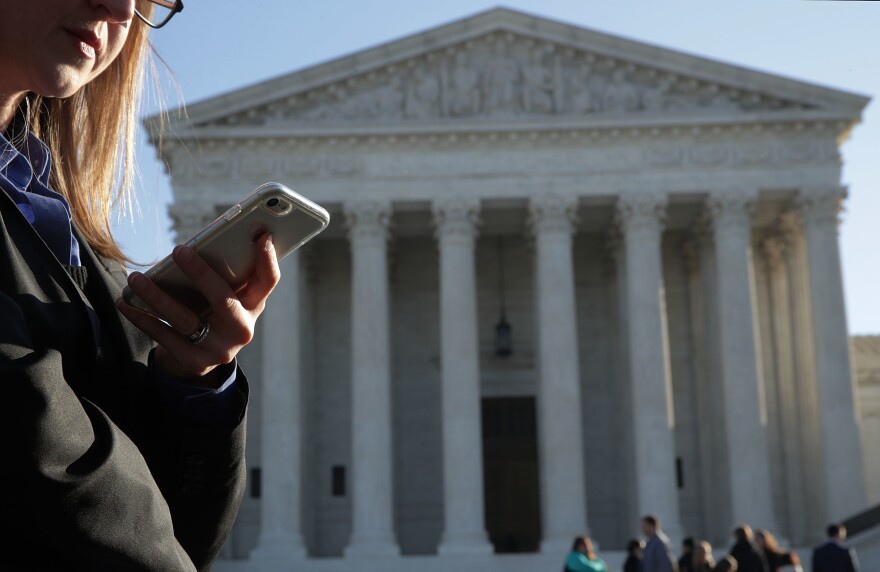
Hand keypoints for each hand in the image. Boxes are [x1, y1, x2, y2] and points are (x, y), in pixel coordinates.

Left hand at [116, 234, 280, 386]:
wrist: (201, 357)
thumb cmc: (212, 312)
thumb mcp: (228, 297)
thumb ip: (225, 275)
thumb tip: (203, 242)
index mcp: (253, 307)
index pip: (268, 281)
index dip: (267, 259)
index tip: (261, 235)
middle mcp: (241, 329)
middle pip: (223, 299)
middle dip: (201, 274)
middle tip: (179, 251)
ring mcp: (218, 348)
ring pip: (185, 319)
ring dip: (157, 296)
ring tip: (136, 279)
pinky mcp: (193, 361)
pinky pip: (163, 336)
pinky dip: (142, 317)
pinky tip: (125, 303)